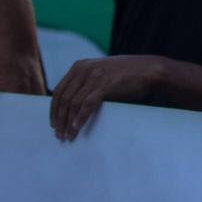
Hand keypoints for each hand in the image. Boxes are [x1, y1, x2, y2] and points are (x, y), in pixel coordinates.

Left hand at [49, 55, 165, 140]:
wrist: (148, 70)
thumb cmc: (125, 75)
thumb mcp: (100, 73)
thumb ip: (85, 83)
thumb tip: (71, 106)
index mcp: (79, 66)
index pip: (59, 91)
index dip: (54, 110)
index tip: (53, 124)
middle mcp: (83, 69)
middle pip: (63, 99)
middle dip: (59, 119)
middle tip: (58, 134)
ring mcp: (94, 76)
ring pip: (73, 103)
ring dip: (68, 122)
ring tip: (67, 135)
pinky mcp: (104, 84)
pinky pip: (87, 104)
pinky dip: (80, 118)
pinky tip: (76, 127)